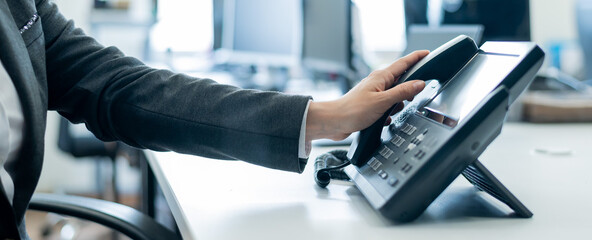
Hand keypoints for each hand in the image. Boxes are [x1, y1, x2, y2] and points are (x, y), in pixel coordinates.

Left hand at [306, 50, 428, 140]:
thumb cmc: (353, 110)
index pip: (403, 63)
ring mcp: (373, 94)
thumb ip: (402, 92)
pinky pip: (386, 107)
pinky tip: (383, 119)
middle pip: (400, 80)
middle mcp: (377, 83)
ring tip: (391, 112)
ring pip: (394, 96)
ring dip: (396, 105)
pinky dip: (388, 113)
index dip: (416, 57)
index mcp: (381, 77)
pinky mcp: (370, 105)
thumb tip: (419, 84)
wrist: (334, 122)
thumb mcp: (382, 101)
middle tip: (413, 96)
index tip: (427, 54)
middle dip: (409, 89)